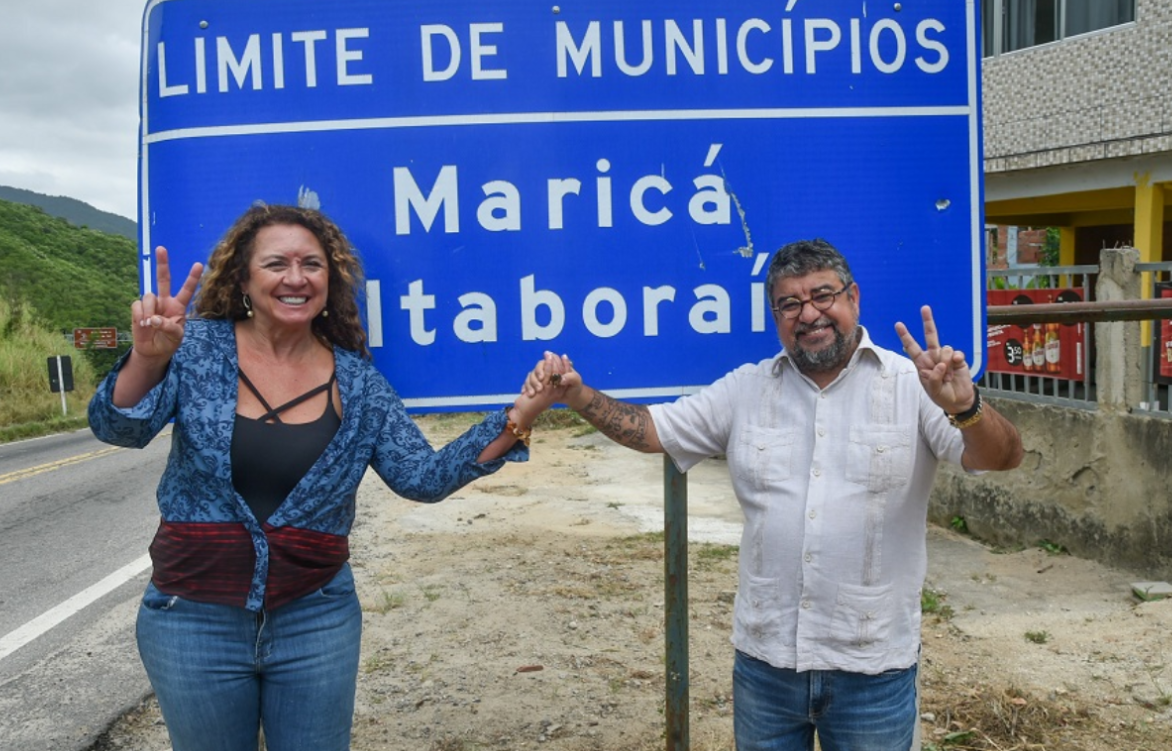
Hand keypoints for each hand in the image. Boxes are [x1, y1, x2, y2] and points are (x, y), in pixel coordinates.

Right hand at [131, 246, 202, 365]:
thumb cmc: (169, 342)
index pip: (187, 290)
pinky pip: (137, 305)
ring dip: (148, 310)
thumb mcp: (175, 337)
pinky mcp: (138, 308)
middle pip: (163, 279)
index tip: (199, 264)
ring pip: (148, 296)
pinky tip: (142, 324)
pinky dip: (139, 315)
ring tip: (149, 324)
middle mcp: (165, 301)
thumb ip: (168, 327)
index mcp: (179, 306)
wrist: (153, 351)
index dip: (192, 278)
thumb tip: (153, 318)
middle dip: (162, 264)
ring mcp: (151, 304)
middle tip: (161, 248)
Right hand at [521, 351, 579, 401]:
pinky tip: (526, 393)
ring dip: (530, 383)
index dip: (545, 365)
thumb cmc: (574, 387)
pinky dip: (526, 388)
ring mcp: (542, 378)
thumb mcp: (576, 382)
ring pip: (531, 376)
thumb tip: (561, 379)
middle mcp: (548, 370)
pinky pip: (527, 384)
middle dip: (537, 375)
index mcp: (557, 366)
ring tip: (533, 393)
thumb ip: (571, 378)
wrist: (571, 398)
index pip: (548, 360)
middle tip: (540, 384)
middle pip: (537, 368)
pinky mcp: (537, 385)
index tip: (543, 376)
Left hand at [894, 305, 974, 413]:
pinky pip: (957, 353)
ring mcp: (946, 357)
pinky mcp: (958, 359)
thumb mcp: (933, 390)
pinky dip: (956, 360)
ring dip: (946, 363)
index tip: (898, 324)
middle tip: (925, 308)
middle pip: (930, 336)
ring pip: (945, 348)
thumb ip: (933, 378)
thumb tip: (940, 363)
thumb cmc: (942, 395)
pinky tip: (956, 367)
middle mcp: (933, 357)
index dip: (905, 336)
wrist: (959, 401)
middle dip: (928, 322)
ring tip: (947, 377)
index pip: (911, 347)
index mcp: (922, 363)